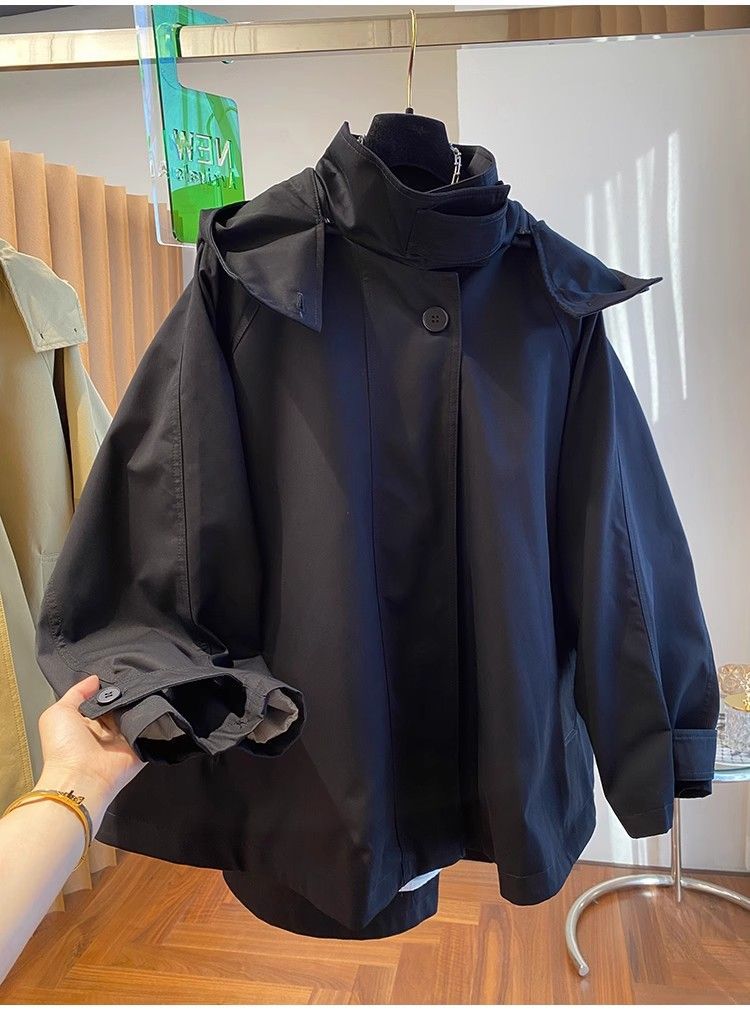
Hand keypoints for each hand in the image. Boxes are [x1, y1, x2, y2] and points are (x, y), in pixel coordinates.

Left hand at [34, 675, 145, 829]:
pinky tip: (148, 710)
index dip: (108, 688)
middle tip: (129, 684)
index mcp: (86, 723)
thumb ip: (76, 693)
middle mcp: (105, 732)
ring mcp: (123, 741)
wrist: (81, 778)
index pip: (102, 700)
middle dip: (126, 694)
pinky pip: (151, 730)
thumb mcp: (58, 712)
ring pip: (137, 714)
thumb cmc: (63, 749)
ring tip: (139, 695)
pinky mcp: (138, 748)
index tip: (116, 674)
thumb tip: (95, 679)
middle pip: (121, 705)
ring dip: (138, 704)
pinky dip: (152, 720)